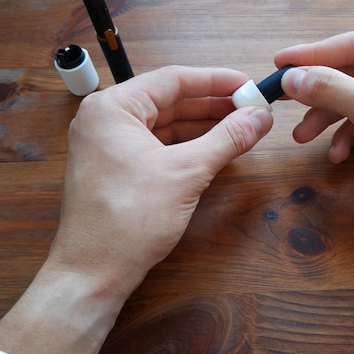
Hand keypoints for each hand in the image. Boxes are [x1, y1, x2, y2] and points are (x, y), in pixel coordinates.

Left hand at [0, 66, 272, 353]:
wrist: (93, 273)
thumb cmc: (130, 219)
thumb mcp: (187, 173)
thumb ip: (227, 139)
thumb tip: (260, 116)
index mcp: (113, 107)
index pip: (173, 80)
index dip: (216, 81)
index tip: (249, 85)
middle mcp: (107, 120)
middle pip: (170, 101)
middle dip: (213, 106)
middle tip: (251, 109)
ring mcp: (109, 145)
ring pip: (166, 125)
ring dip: (203, 127)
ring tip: (241, 127)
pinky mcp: (117, 169)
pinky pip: (158, 146)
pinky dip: (188, 146)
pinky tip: (215, 148)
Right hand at [275, 31, 353, 275]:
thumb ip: (333, 90)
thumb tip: (290, 77)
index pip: (349, 46)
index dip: (310, 55)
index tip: (278, 63)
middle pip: (346, 74)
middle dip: (316, 94)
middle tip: (281, 103)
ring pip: (349, 102)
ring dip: (325, 119)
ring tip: (302, 137)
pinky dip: (345, 138)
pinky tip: (336, 155)